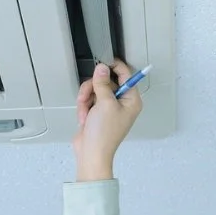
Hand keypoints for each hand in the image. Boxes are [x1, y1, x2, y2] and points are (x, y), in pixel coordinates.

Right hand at [72, 61, 141, 180]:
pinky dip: (84, 107)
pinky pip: (88, 99)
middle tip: (88, 94)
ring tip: (85, 111)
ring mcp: (109, 108)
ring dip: (86, 98)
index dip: (115, 66)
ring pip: (95, 90)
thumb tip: (102, 68)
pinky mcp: (97, 113)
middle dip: (93, 88)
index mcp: (131, 100)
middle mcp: (122, 103)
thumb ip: (102, 83)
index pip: (126, 76)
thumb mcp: (105, 104)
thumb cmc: (104, 134)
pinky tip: (84, 117)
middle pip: (107, 82)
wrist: (91, 153)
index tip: (105, 60)